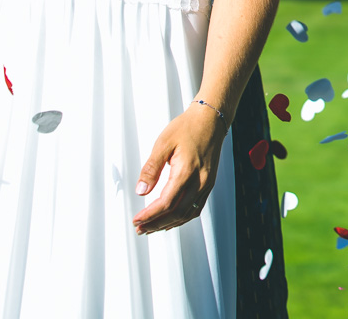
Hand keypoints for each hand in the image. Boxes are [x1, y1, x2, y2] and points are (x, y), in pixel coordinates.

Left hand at [132, 106, 223, 234]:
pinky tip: (171, 220)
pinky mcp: (209, 183)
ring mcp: (206, 184)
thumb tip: (141, 191)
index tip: (136, 220)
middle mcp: (200, 181)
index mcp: (186, 171)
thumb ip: (151, 169)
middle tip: (140, 228)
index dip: (150, 215)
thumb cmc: (186, 128)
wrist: (210, 120)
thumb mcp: (162, 143)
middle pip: (177, 213)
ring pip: (188, 214)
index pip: (166, 203)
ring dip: (168, 224)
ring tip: (152, 228)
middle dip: (156, 224)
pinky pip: (196, 208)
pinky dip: (182, 218)